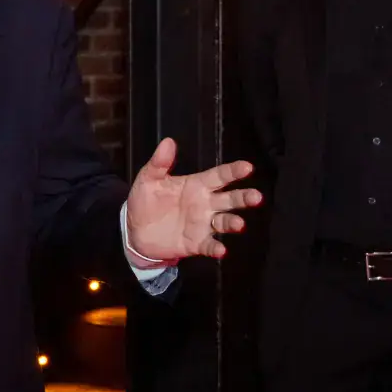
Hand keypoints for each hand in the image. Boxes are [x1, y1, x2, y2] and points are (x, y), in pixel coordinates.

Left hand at [125, 138, 261, 263]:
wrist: (135, 231)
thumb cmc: (146, 201)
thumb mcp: (148, 179)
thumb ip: (159, 163)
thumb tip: (168, 141)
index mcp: (197, 185)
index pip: (219, 176)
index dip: (233, 171)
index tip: (248, 167)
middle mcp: (205, 204)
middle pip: (229, 199)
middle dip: (244, 197)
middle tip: (257, 196)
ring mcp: (203, 224)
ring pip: (224, 221)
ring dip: (233, 222)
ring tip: (239, 224)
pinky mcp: (196, 243)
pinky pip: (209, 245)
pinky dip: (216, 248)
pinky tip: (221, 250)